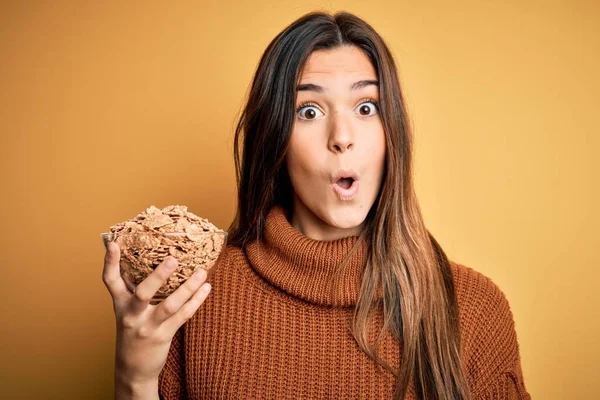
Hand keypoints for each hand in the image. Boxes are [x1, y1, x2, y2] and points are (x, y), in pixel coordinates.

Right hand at [102, 241, 211, 385]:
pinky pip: (183, 316)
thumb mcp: (126, 312)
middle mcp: (132, 315)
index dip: (110, 262)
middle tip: (173, 259)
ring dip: (188, 287)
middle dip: (158, 276)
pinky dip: (196, 300)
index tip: (114, 244)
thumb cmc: (133, 333)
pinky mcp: (163, 336)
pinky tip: (206, 288)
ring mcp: (148, 327)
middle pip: (142, 293)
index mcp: (120, 305)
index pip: (110, 281)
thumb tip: (147, 261)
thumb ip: (132, 290)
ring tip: (202, 272)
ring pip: (170, 305)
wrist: (132, 370)